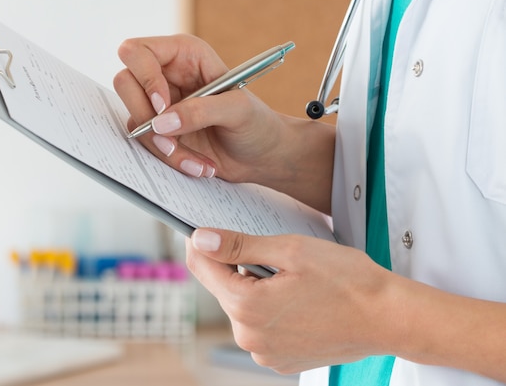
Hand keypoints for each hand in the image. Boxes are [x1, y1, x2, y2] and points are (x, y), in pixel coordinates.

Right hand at [114, 35, 315, 191]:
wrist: (262, 156)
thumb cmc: (258, 124)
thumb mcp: (238, 111)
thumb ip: (200, 111)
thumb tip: (162, 122)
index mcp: (185, 55)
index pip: (139, 52)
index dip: (145, 77)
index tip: (163, 106)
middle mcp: (166, 75)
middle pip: (125, 82)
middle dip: (145, 116)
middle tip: (171, 138)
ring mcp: (159, 105)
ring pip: (133, 119)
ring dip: (162, 146)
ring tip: (196, 160)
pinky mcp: (160, 131)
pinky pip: (146, 144)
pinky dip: (170, 159)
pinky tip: (197, 165)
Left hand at [186, 228, 505, 380]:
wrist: (388, 318)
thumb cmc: (347, 281)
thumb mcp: (291, 250)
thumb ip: (239, 245)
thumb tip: (200, 239)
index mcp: (247, 306)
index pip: (202, 268)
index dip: (201, 244)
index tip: (204, 229)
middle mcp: (249, 337)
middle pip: (223, 289)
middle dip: (237, 267)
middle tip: (273, 254)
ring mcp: (264, 353)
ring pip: (242, 308)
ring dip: (255, 289)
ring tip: (292, 280)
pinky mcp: (279, 359)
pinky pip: (260, 327)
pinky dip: (270, 310)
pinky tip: (298, 301)